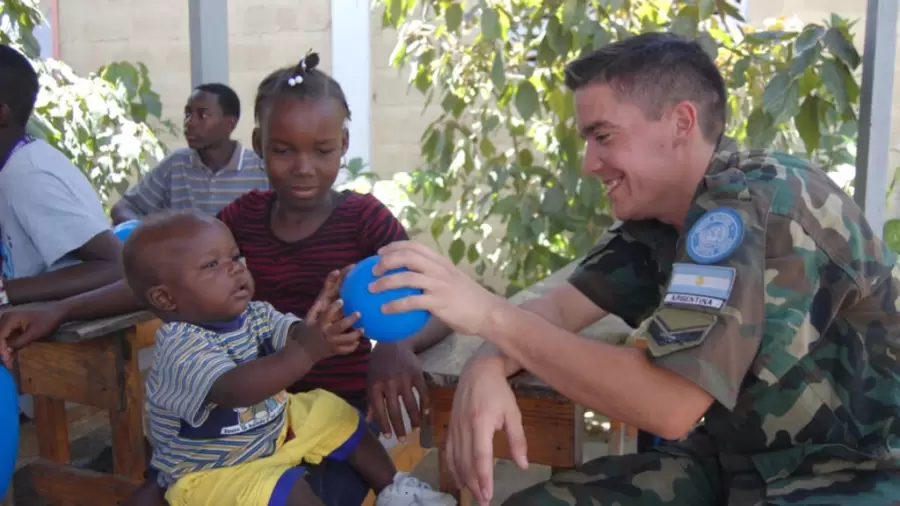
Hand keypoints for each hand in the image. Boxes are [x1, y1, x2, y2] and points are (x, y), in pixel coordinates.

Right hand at [0, 302, 66, 368]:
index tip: (6, 361)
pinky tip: (13, 352)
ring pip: (3, 336)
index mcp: (11, 318)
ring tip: (10, 360)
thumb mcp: (34, 333)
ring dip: (5, 348)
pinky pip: (8, 334)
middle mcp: (7, 317)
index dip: (2, 350)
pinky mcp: (14, 322)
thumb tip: (7, 350)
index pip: (1, 336)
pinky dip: (10, 343)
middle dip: (3, 350)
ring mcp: (10, 319)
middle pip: (0, 336)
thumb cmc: (47, 321)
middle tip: (8, 363)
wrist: (57, 312)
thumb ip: (19, 341)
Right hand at [296, 269, 362, 361]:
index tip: (341, 300)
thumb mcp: (309, 318)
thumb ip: (319, 306)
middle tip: (359, 313)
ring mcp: (332, 343)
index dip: (334, 308)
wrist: (302, 353)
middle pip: (340, 327)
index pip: (326, 315)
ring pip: (346, 340)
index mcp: (319, 324)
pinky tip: (358, 340)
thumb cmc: (306, 331)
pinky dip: (352, 346)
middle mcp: (326, 333)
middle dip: (350, 320)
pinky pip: (346, 350)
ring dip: (355, 335)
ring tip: (363, 328)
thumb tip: (328, 291)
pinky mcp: (335, 351)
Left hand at [366, 342, 428, 441]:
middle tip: (402, 440)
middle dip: (399, 427)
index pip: (379, 410)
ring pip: (410, 404)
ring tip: (415, 429)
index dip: (383, 424)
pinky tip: (426, 413)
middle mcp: (389, 383)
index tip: (388, 437)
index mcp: (375, 385)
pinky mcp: (416, 373)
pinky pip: (422, 392)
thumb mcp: (370, 380)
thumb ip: (370, 401)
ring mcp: (404, 378)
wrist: (393, 341)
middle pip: (395, 410)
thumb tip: (368, 421)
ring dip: (414, 419)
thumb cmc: (379, 364)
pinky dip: (425, 404)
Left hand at [371, 241, 506, 336]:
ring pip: (405, 277)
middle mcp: (438, 269)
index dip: (394, 246)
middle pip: (406, 257)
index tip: (380, 252)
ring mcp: (438, 284)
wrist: (488, 312)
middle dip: (385, 261)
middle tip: (372, 271)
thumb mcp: (452, 280)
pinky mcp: (438, 302)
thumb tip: (412, 282)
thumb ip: (435, 277)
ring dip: (384, 282)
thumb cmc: (469, 300)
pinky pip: (410, 302)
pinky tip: (383, 310)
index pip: (414, 246)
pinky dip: (394, 305)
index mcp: (441, 262)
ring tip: (371, 289)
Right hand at [447, 356, 527, 503]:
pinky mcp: (450, 426)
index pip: (481, 457)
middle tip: (483, 501)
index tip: (488, 495)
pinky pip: (449, 451)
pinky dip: (453, 467)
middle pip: (466, 462)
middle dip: (474, 485)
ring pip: (456, 459)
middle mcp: (464, 427)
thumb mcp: (513, 414)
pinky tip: (458, 479)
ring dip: (464, 479)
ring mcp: (455, 427)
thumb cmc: (498, 392)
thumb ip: (517, 440)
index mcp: (480, 423)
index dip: (484, 478)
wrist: (477, 371)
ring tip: (473, 494)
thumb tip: (523, 465)